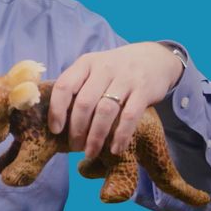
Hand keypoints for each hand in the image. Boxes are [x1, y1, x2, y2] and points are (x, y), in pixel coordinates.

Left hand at [47, 42, 183, 156]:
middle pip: (84, 103)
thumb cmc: (115, 70)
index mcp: (86, 63)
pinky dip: (121, 135)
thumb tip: (57, 121)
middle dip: (77, 129)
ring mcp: (125, 78)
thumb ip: (78, 87)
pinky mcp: (144, 90)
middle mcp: (104, 68)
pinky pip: (130, 116)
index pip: (64, 86)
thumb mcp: (94, 69)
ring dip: (96, 136)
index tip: (55, 130)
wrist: (154, 58)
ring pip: (105, 111)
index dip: (57, 110)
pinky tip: (115, 149)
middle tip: (75, 146)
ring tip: (91, 152)